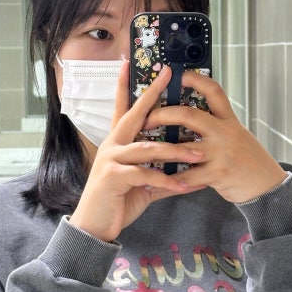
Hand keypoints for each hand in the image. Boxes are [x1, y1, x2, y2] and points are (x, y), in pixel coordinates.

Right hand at [69, 63, 202, 242]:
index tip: (131, 63)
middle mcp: (113, 145)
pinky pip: (145, 174)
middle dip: (153, 94)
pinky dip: (166, 180)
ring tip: (198, 154)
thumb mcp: (144, 186)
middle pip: (135, 114)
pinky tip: (183, 185)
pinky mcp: (113, 177)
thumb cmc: (117, 201)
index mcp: (119, 142)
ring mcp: (111, 159)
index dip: (127, 85)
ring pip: (148, 148)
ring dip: (176, 151)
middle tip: (168, 76)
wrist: (94, 227)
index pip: (124, 108)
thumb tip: (191, 177)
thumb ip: (164, 177)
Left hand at [143, 70, 286, 203]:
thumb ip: (217, 125)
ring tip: (142, 150)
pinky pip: (187, 176)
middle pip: (189, 115)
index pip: (213, 91)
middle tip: (147, 117)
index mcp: (228, 120)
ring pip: (183, 147)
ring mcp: (220, 153)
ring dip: (160, 150)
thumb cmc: (248, 160)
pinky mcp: (217, 173)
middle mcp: (224, 132)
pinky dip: (169, 179)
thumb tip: (191, 117)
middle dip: (163, 114)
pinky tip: (155, 180)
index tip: (179, 74)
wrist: (267, 185)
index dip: (196, 79)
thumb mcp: (237, 135)